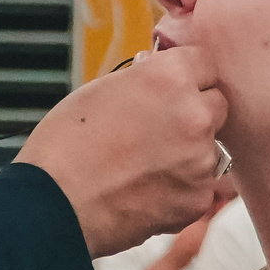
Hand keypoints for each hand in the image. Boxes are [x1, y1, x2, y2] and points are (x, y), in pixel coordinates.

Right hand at [18, 46, 228, 256]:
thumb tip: (161, 78)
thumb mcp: (101, 90)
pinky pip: (199, 186)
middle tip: (158, 130)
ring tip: (143, 166)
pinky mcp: (197, 199)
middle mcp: (195, 115)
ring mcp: (200, 160)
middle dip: (195, 114)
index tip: (175, 88)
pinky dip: (180, 189)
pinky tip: (145, 191)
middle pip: (216, 106)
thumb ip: (143, 81)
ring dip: (188, 154)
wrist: (53, 206)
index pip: (206, 64)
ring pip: (209, 149)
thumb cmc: (65, 145)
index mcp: (170, 78)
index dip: (188, 76)